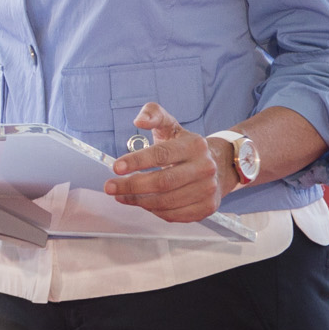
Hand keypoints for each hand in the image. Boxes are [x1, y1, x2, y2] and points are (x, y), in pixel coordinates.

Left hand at [104, 103, 230, 223]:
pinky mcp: (206, 207)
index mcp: (194, 145)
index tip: (116, 168)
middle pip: (163, 182)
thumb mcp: (171, 125)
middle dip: (132, 186)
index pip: (161, 154)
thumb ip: (153, 114)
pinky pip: (174, 215)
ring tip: (122, 195)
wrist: (218, 166)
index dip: (136, 161)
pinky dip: (154, 211)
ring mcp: (207, 189)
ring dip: (139, 201)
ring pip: (166, 201)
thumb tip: (139, 120)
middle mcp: (204, 168)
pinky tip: (143, 203)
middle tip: (110, 187)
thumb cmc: (185, 146)